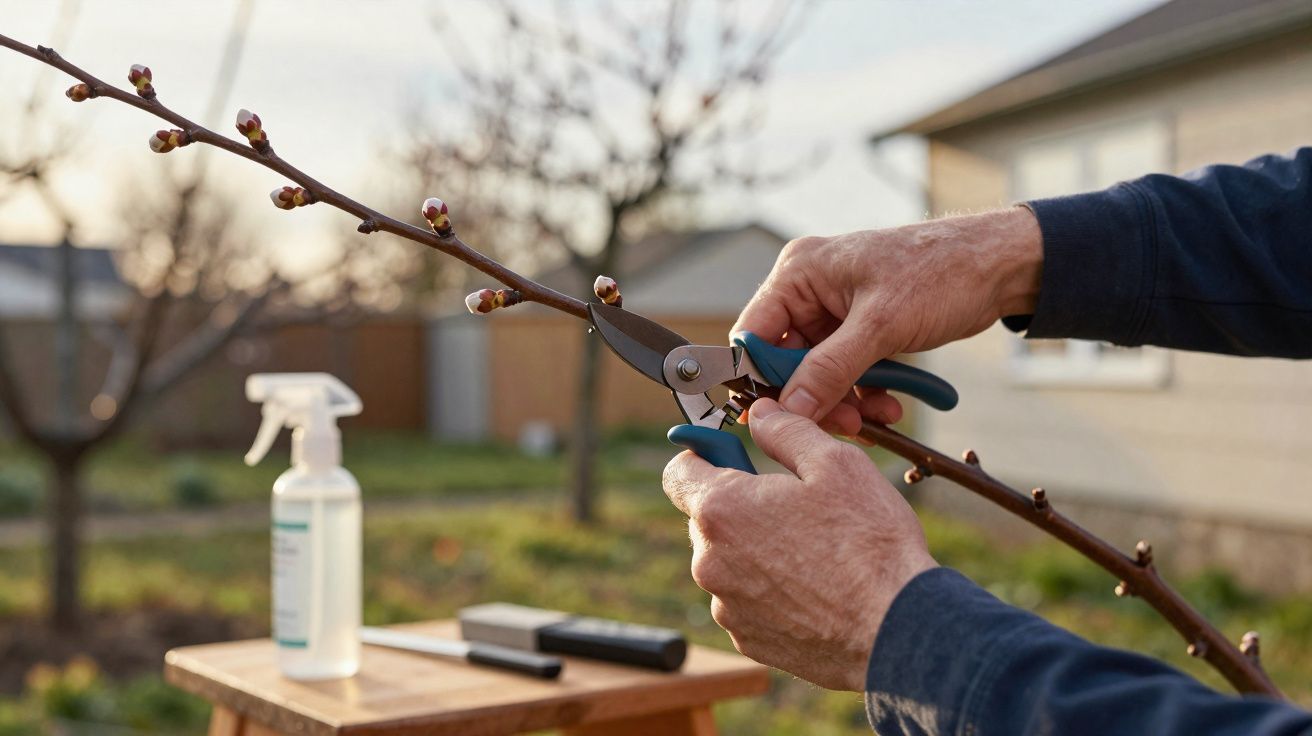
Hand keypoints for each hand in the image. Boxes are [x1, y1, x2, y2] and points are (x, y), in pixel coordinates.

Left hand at [661, 398, 936, 690]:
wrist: (897, 629)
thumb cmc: (869, 543)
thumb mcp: (835, 463)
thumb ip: (786, 430)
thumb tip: (761, 414)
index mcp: (722, 509)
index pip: (678, 472)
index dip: (704, 457)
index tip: (733, 456)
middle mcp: (710, 561)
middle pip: (708, 519)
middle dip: (741, 507)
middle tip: (794, 506)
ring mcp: (727, 606)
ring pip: (729, 562)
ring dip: (756, 551)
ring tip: (814, 553)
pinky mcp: (748, 640)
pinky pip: (746, 602)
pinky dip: (770, 591)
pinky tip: (815, 589)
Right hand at [734, 207, 1042, 430]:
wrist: (998, 267)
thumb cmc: (941, 273)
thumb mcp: (881, 326)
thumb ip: (830, 369)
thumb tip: (789, 409)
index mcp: (800, 272)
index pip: (754, 333)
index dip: (759, 379)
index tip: (775, 418)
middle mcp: (810, 289)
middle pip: (785, 359)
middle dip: (813, 397)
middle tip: (843, 424)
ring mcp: (834, 310)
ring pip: (817, 372)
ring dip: (842, 401)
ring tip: (873, 420)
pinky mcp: (859, 328)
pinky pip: (845, 371)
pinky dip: (863, 393)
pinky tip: (887, 408)